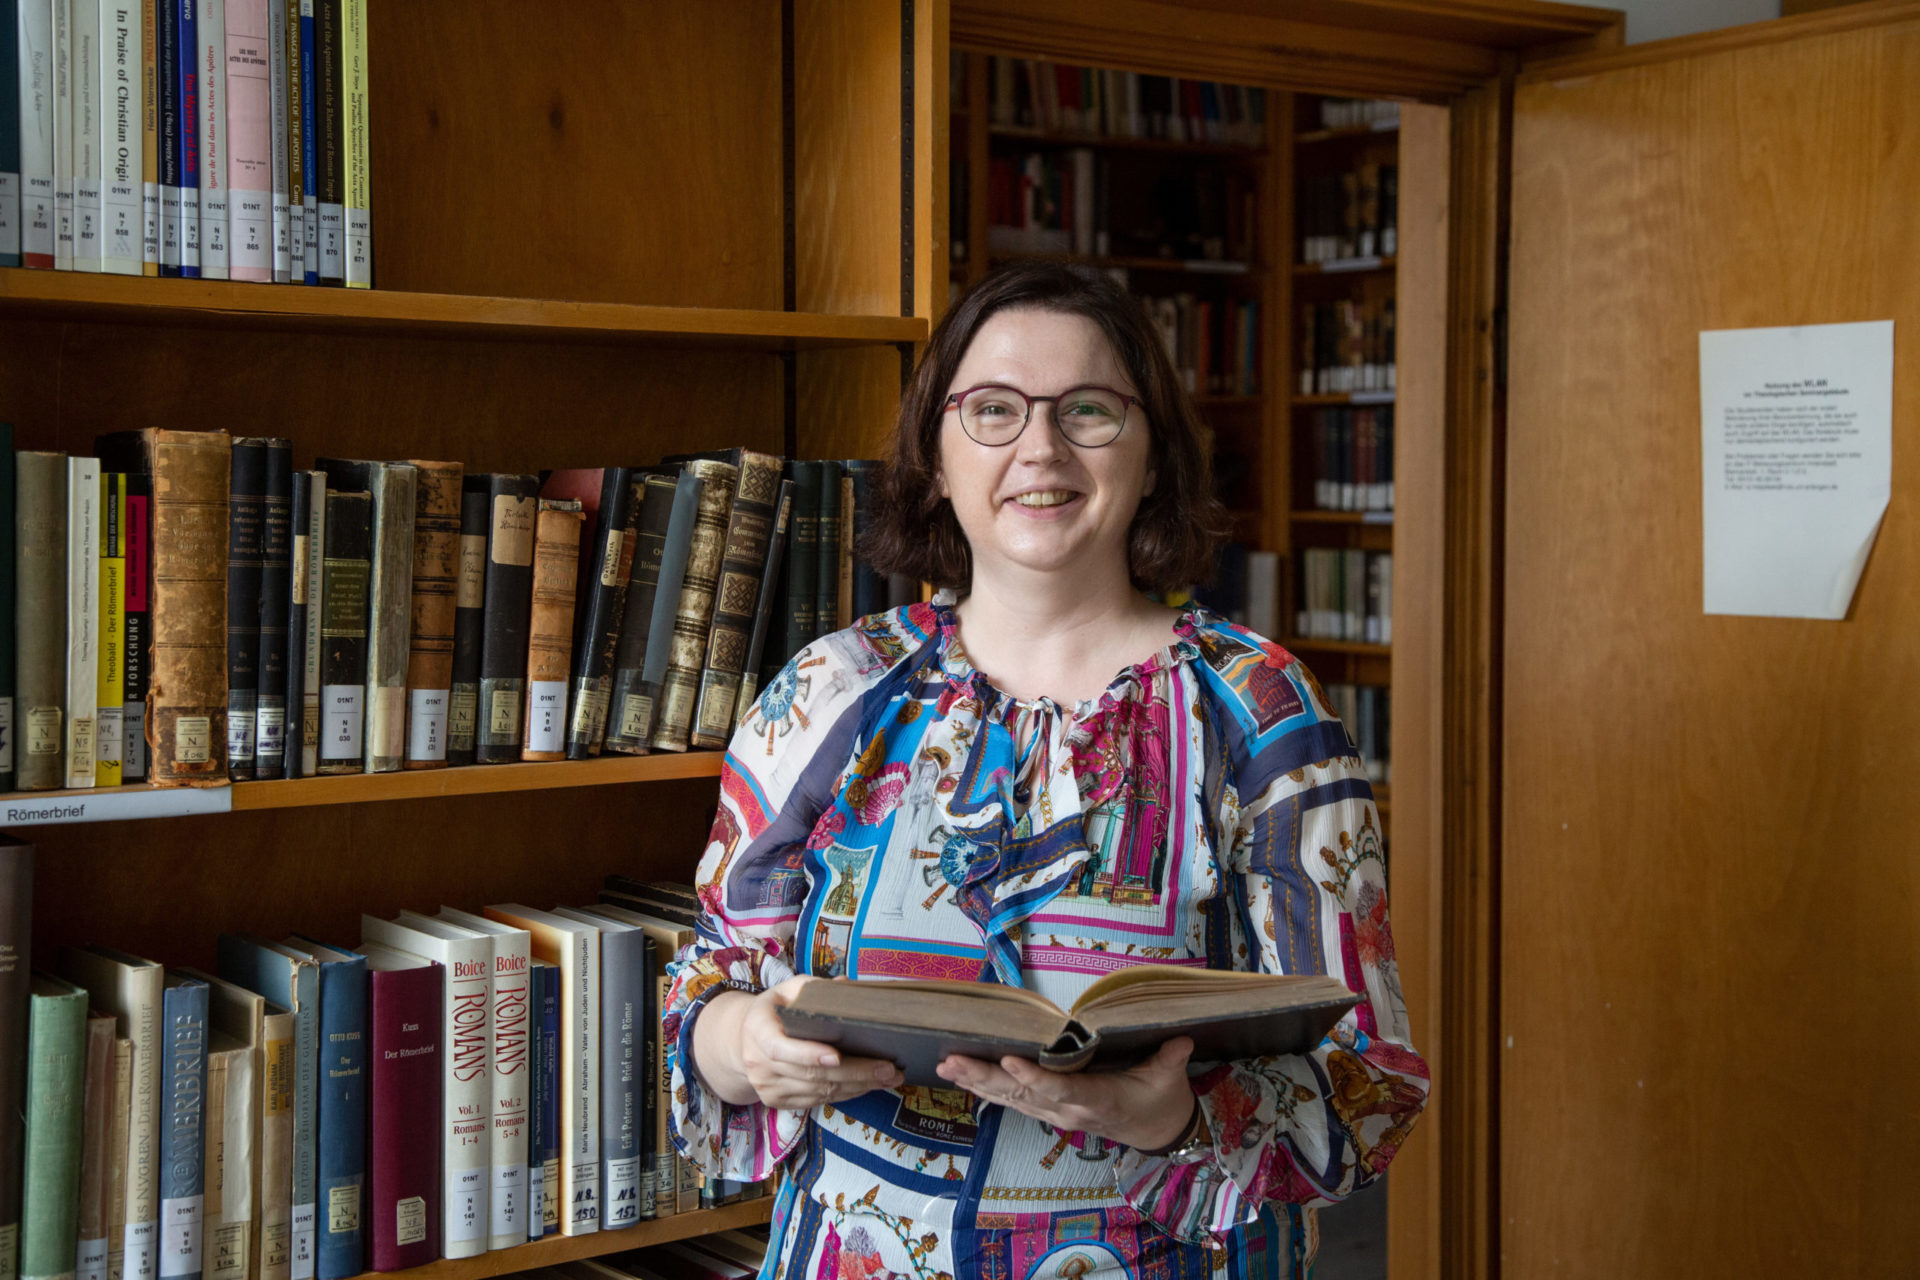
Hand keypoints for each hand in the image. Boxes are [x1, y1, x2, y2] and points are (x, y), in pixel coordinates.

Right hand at [695, 977, 903, 1109]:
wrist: (743, 1041)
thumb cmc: (775, 1010)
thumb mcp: (788, 990)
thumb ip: (815, 988)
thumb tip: (849, 987)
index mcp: (758, 1030)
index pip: (780, 1048)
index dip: (808, 1054)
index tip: (837, 1057)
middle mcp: (758, 1064)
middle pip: (810, 1075)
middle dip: (853, 1072)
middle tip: (888, 1068)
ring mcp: (767, 1087)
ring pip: (818, 1092)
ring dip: (857, 1087)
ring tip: (888, 1077)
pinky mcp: (777, 1102)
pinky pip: (817, 1101)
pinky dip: (846, 1094)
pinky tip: (868, 1085)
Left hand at [934, 1037, 1196, 1150]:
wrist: (1157, 1131)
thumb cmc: (1161, 1099)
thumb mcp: (1170, 1080)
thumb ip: (1169, 1061)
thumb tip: (1180, 1040)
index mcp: (1095, 1101)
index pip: (1059, 1089)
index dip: (1033, 1078)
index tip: (1009, 1061)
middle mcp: (1067, 1111)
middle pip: (1020, 1095)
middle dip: (984, 1077)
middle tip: (951, 1059)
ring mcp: (1055, 1114)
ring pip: (1009, 1099)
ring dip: (976, 1082)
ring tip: (945, 1064)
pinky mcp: (1048, 1111)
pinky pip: (1011, 1101)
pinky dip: (985, 1088)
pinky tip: (960, 1075)